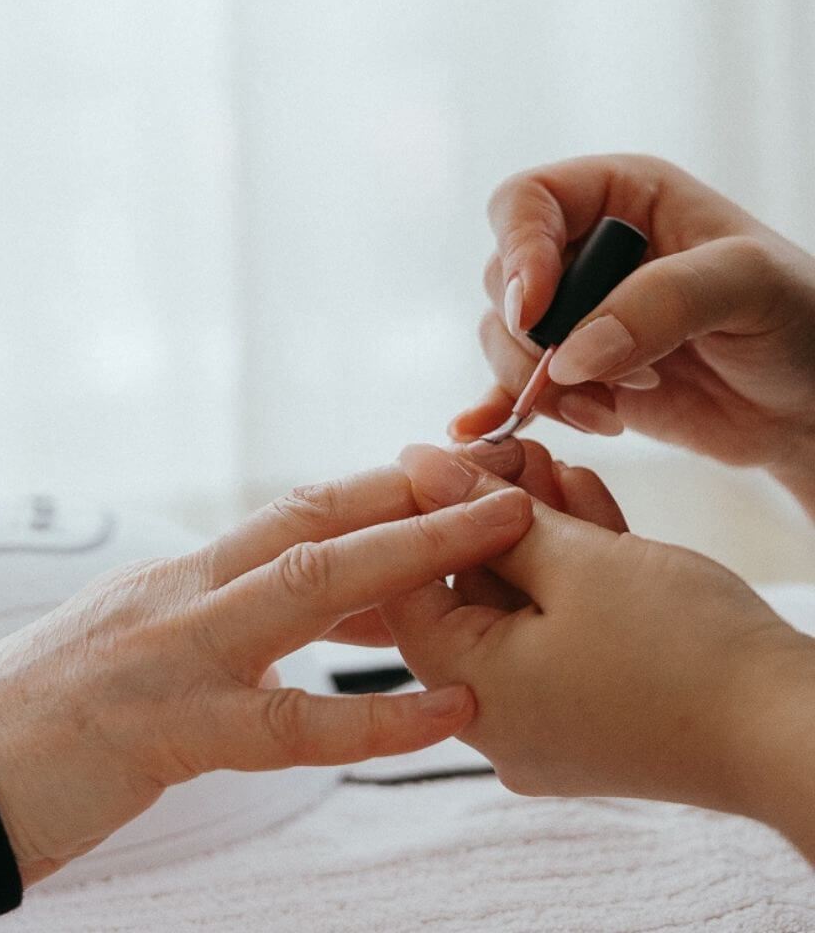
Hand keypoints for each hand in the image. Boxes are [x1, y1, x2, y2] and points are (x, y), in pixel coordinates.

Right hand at [0, 458, 532, 885]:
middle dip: (418, 494)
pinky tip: (450, 711)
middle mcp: (187, 592)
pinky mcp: (169, 729)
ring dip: (417, 556)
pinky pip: (290, 721)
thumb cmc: (44, 715)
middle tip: (506, 475)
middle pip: (319, 520)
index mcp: (183, 574)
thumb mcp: (132, 639)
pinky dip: (378, 717)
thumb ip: (206, 616)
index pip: (297, 511)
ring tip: (507, 541)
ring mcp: (178, 652)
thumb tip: (275, 605)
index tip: (452, 470)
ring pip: (315, 586)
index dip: (380, 487)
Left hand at [380, 466, 814, 860]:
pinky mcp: (598, 717)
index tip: (451, 457)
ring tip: (553, 465)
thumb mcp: (574, 561)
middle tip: (515, 450)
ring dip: (537, 533)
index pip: (406, 587)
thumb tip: (416, 465)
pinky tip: (584, 507)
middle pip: (468, 594)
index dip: (425, 510)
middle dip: (492, 514)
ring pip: (522, 607)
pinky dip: (572, 576)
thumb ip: (484, 509)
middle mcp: (498, 722)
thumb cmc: (681, 649)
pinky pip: (562, 635)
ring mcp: (551, 725)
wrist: (795, 731)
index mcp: (471, 692)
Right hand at [450, 154, 814, 504]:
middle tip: (602, 375)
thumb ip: (660, 304)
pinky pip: (514, 386)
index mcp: (620, 196)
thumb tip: (568, 354)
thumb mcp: (747, 286)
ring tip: (613, 409)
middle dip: (537, 336)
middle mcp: (585, 248)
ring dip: (541, 382)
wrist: (813, 402)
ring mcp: (576, 314)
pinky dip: (503, 409)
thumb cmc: (800, 318)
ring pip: (503, 336)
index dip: (517, 252)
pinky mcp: (575, 374)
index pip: (526, 201)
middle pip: (503, 277)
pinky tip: (489, 430)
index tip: (535, 314)